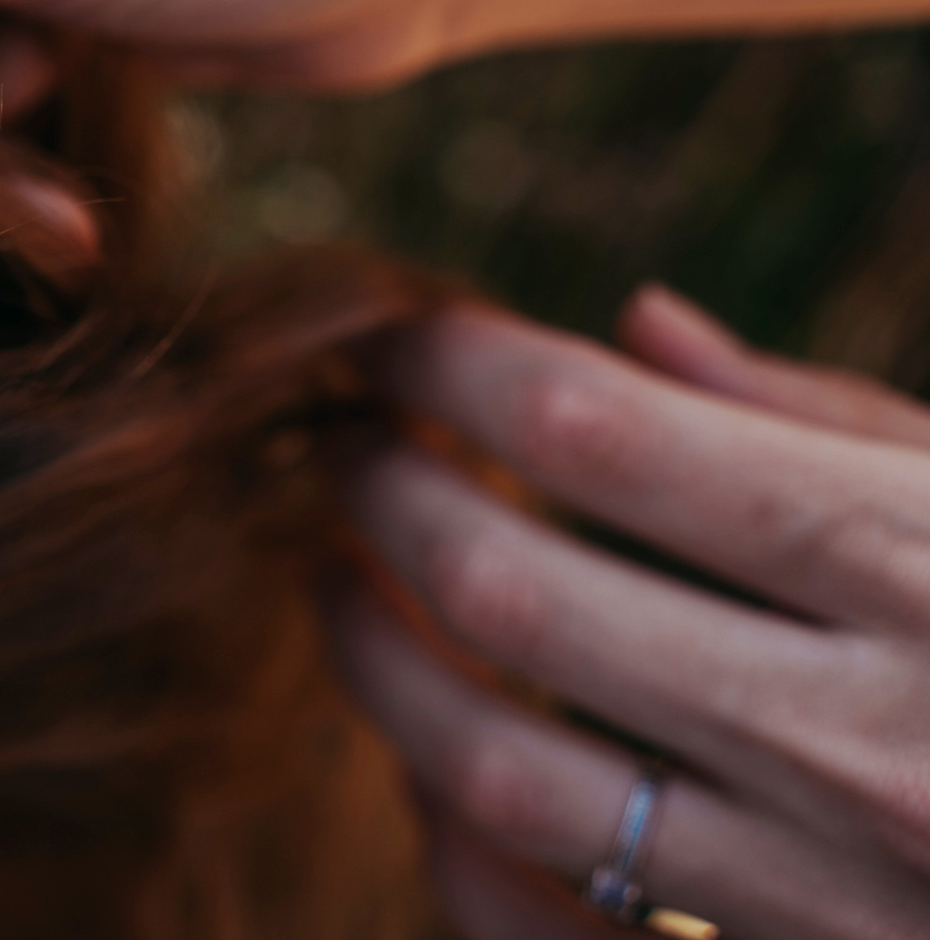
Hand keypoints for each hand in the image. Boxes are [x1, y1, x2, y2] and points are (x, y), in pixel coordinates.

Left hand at [337, 287, 929, 937]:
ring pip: (503, 775)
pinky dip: (461, 861)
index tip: (388, 336)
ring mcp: (839, 903)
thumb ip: (835, 420)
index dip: (453, 365)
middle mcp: (874, 740)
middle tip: (336, 447)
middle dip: (384, 496)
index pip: (599, 428)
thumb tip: (636, 327)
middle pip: (515, 588)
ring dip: (380, 667)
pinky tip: (432, 785)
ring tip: (342, 584)